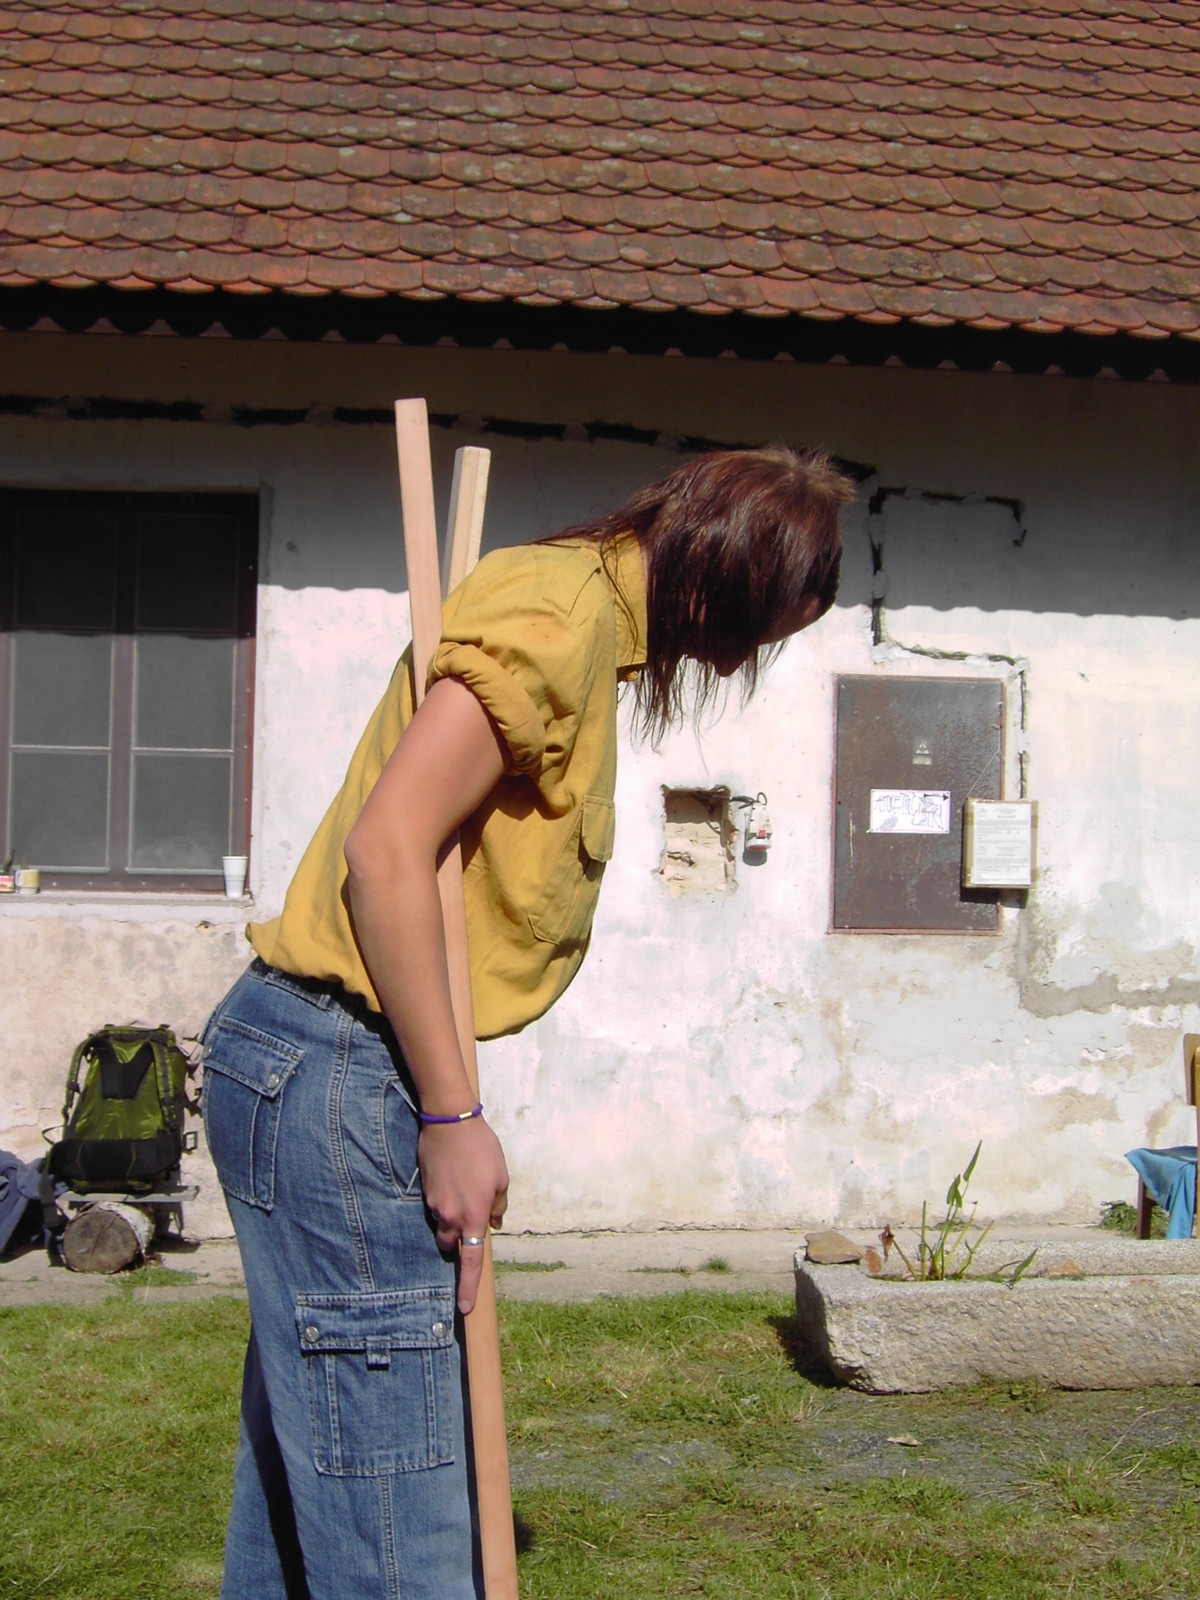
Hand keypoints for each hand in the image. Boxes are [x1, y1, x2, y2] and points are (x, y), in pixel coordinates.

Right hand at [418, 1117, 508, 1314]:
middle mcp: (450, 1216)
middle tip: (469, 1219)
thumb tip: (494, 1223)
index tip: (465, 1308)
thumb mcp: (501, 1177)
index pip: (470, 1261)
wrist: (450, 1123)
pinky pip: (434, 1207)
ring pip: (441, 1225)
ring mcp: (434, 1205)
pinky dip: (444, 1201)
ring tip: (462, 1190)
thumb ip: (498, 1206)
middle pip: (449, 1245)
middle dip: (457, 1241)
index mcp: (473, 1216)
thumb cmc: (481, 1150)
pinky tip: (452, 1178)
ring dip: (450, 1220)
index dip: (468, 1286)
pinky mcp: (424, 1191)